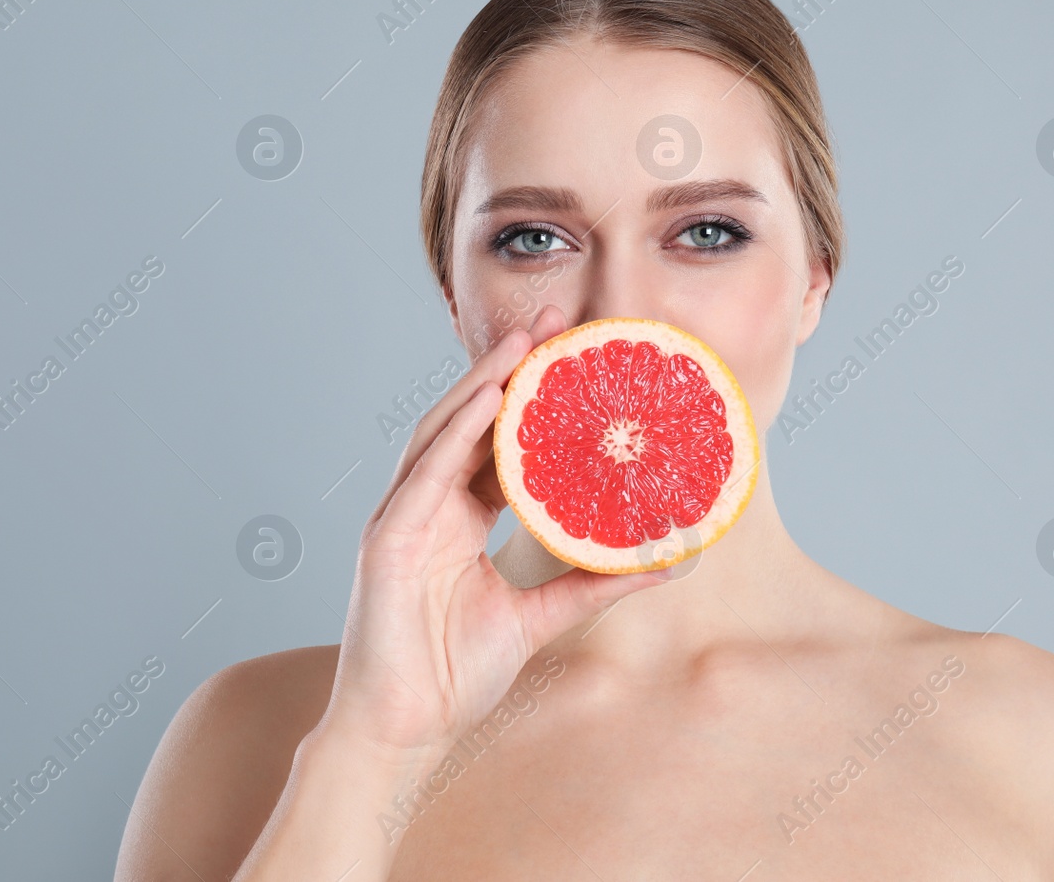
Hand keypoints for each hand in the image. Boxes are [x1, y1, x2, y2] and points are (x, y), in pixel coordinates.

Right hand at [318, 305, 670, 765]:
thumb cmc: (454, 676)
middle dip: (509, 369)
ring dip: (481, 382)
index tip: (574, 359)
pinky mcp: (387, 539)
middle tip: (555, 323)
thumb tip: (667, 560)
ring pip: (442, 432)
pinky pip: (425, 474)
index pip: (496, 444)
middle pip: (470, 421)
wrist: (403, 731)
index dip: (532, 401)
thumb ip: (595, 584)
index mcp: (457, 520)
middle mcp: (428, 507)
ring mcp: (403, 518)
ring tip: (523, 342)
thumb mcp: (541, 618)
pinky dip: (456, 432)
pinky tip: (486, 399)